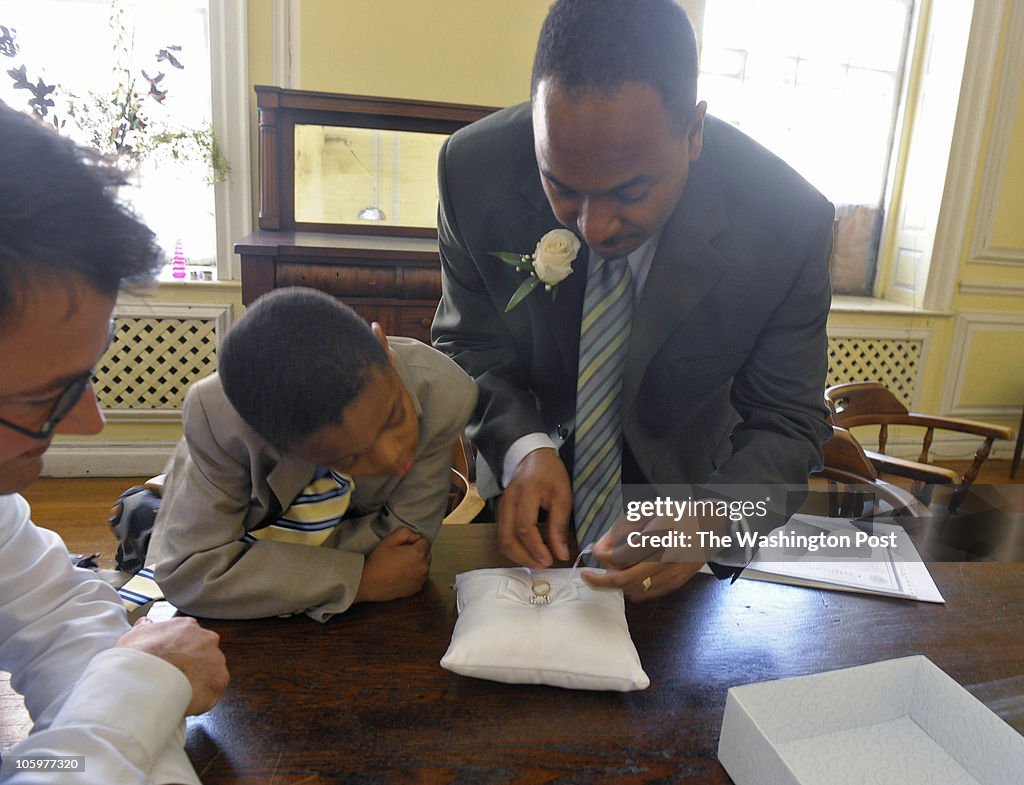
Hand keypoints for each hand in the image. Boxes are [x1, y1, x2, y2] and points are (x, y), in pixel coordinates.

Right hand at [116, 616, 228, 715]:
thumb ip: (145, 628)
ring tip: (178, 692)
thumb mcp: (134, 635)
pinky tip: (186, 700)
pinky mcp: (220, 680)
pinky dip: (202, 697)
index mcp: (187, 626)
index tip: (171, 664)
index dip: (179, 654)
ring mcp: (216, 659)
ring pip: (210, 672)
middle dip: (192, 666)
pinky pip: (213, 690)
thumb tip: (146, 623)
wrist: (144, 680)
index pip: (189, 639)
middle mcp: (206, 639)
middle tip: (175, 679)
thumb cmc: (136, 659)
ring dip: (198, 681)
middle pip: (203, 654)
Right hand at [355, 527, 430, 602]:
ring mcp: (421, 579)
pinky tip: (400, 575)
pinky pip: (419, 577)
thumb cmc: (378, 562)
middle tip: (400, 555)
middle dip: (416, 552)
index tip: (403, 546)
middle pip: (426, 554)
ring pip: (423, 566)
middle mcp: (424, 567)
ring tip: (399, 566)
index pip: (425, 541)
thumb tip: (414, 535)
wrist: (369, 583)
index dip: (413, 541)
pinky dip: (413, 575)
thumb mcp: (389, 540)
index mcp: (419, 553)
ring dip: (416, 564)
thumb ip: (405, 532)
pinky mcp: (417, 588)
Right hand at [497, 448, 571, 567]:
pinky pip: (503, 534)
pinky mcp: (501, 511)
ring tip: (536, 562)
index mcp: (526, 493)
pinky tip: (528, 552)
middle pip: (507, 538)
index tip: (550, 560)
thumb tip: (561, 555)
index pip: (525, 528)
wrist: (532, 455)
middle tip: (542, 566)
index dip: (536, 548)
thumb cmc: (550, 474)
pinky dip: (514, 547)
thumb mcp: (563, 496)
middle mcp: (508, 501)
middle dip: (524, 557)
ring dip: (517, 555)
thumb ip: (560, 526)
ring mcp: (501, 506)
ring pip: (502, 539)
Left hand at [582, 514, 715, 600]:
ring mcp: (671, 573)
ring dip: (617, 583)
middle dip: (600, 580)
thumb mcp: (648, 511)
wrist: (711, 526)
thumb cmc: (676, 514)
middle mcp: (665, 557)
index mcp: (657, 534)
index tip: (595, 552)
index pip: (620, 555)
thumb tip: (600, 548)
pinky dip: (631, 588)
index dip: (602, 556)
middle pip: (623, 579)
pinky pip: (646, 593)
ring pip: (633, 589)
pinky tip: (628, 577)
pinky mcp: (676, 583)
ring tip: (612, 571)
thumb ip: (622, 528)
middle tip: (589, 576)